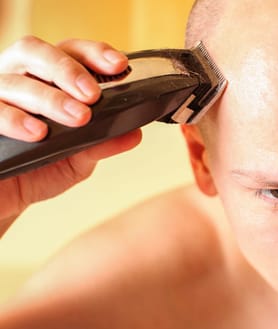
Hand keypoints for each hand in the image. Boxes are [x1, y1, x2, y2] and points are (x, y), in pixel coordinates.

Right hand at [0, 36, 141, 227]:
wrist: (6, 198)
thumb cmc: (40, 170)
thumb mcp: (78, 159)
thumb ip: (102, 144)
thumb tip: (133, 134)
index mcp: (45, 80)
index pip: (69, 51)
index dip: (93, 53)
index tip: (119, 65)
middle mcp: (17, 79)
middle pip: (35, 52)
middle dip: (68, 70)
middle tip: (92, 96)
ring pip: (14, 80)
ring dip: (50, 97)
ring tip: (77, 118)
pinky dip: (15, 119)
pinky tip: (37, 132)